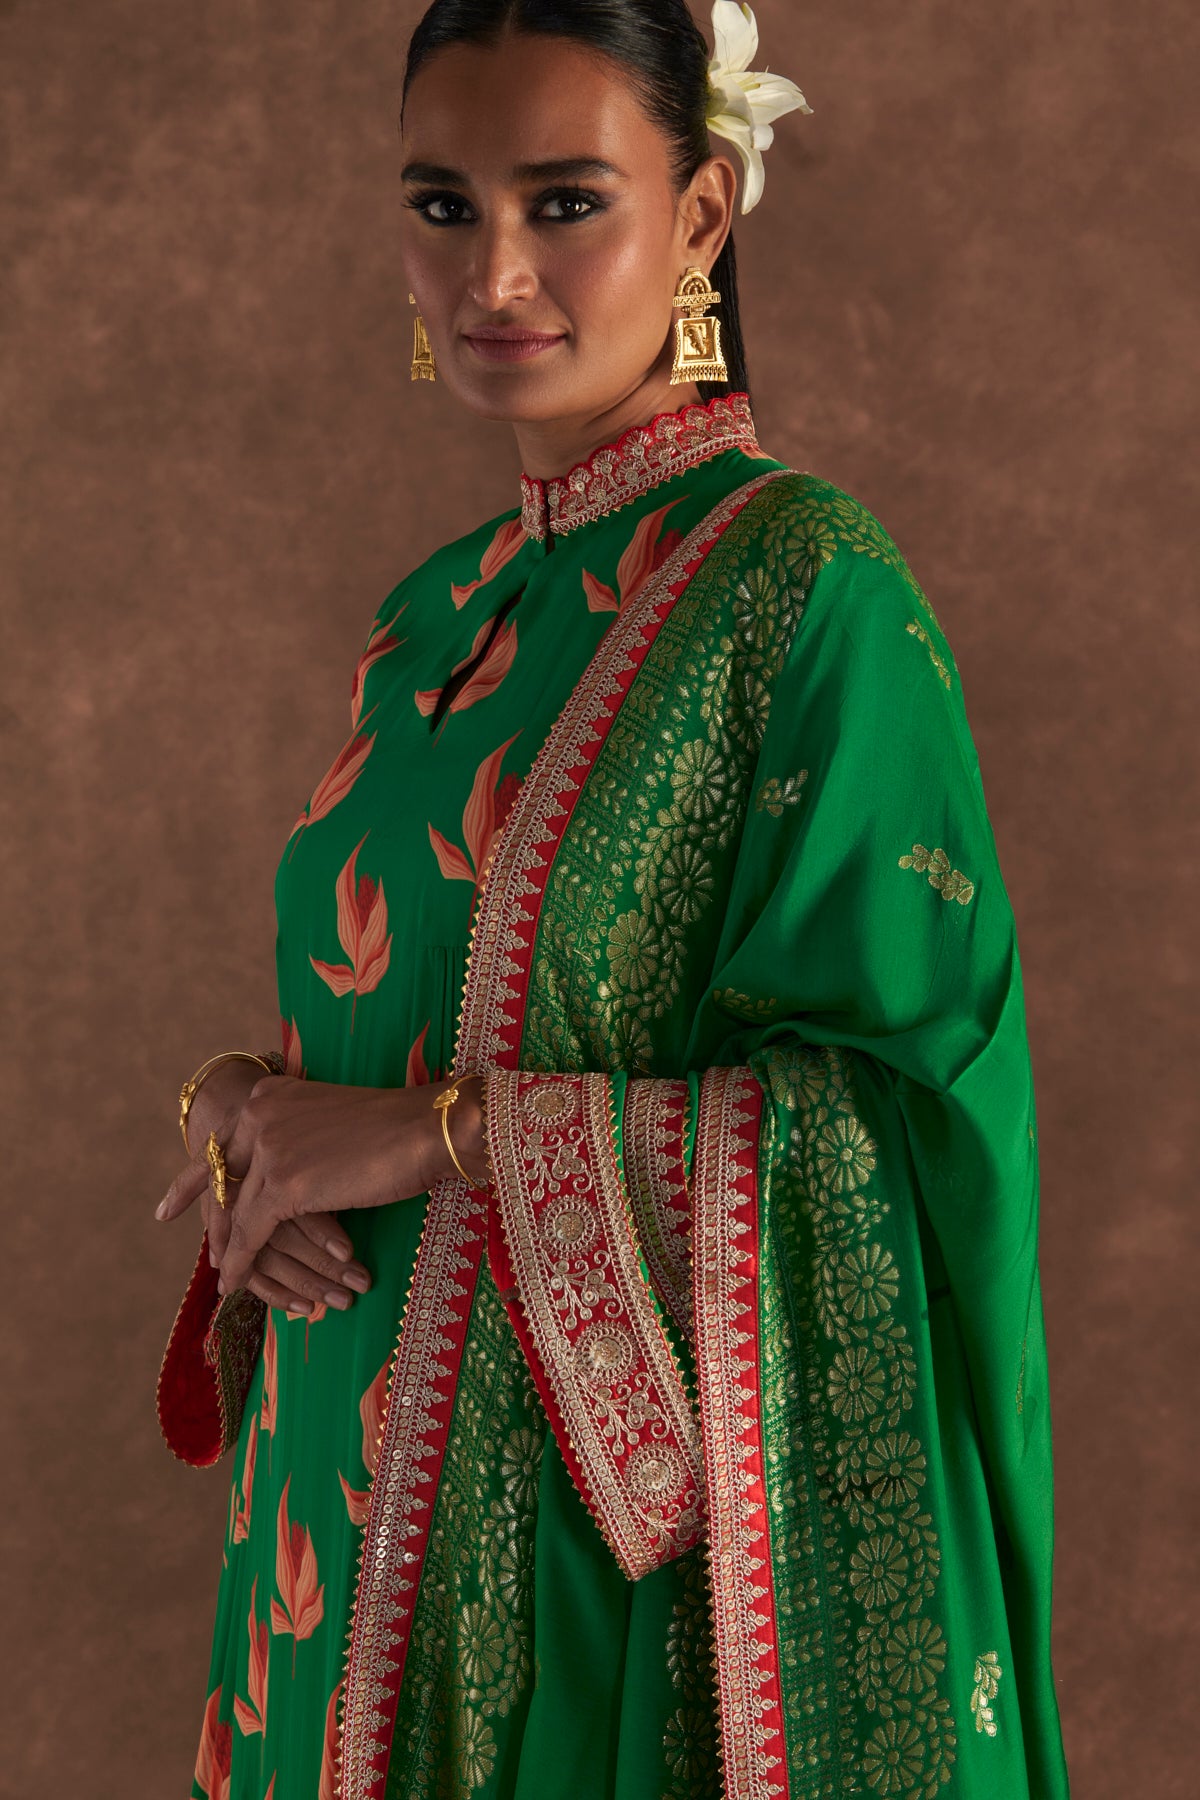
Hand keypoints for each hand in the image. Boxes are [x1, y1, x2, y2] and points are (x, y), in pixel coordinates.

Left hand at [157, 1073, 470, 1295]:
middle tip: (193, 1248)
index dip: (195, 1179)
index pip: (221, 1143)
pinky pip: (251, 1233)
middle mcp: (260, 1115)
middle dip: (208, 1219)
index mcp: (269, 1095)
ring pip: (235, 1210)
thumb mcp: (329, 1120)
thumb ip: (297, 1136)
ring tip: (222, 1274)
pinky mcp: (284, 1185)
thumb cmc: (394, 1127)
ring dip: (227, 1248)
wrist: (425, 1129)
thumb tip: (286, 1166)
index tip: (171, 1206)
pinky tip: (233, 1285)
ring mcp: (269, 1148)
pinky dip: (240, 1263)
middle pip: (222, 1179)